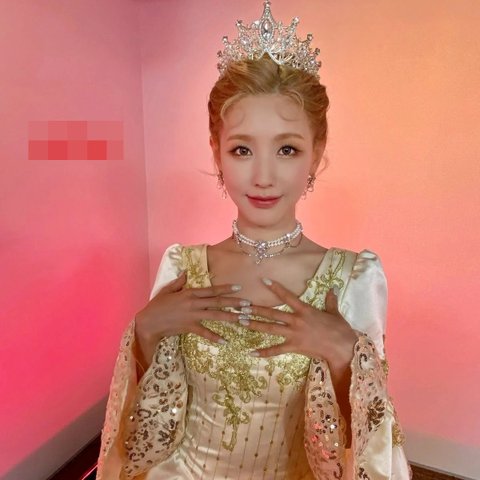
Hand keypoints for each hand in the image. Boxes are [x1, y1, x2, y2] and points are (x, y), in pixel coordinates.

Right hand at [135, 270, 249, 344]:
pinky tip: (225, 341)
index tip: (239, 287)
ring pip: (215, 316)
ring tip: (243, 319)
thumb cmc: (157, 305)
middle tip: (248, 304)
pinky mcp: (189, 327)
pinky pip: (205, 332)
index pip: (211, 290)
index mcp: (190, 293)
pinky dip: (215, 337)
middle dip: (234, 303)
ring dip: (231, 317)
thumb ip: (179, 282)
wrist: (149, 322)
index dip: (226, 288)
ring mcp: (192, 316)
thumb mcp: (167, 290)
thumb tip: (187, 272)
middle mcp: (193, 303)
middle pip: (218, 302)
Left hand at [243, 278, 358, 363]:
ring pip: (270, 328)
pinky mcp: (294, 347)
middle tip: (241, 307)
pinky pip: (276, 350)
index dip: (275, 288)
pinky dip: (263, 352)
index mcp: (305, 310)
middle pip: (272, 314)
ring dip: (255, 325)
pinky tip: (251, 353)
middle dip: (256, 310)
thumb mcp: (334, 312)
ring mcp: (294, 334)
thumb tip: (333, 288)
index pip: (287, 296)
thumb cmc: (340, 329)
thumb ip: (330, 300)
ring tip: (241, 322)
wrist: (343, 347)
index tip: (263, 280)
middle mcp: (296, 320)